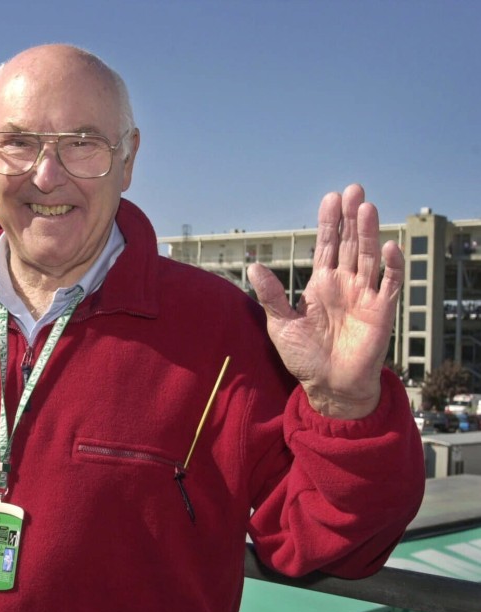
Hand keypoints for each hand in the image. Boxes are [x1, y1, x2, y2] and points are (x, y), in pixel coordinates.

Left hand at [247, 184, 403, 418]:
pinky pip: (389, 285)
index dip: (329, 223)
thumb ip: (271, 296)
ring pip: (369, 257)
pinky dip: (391, 267)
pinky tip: (389, 246)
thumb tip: (253, 266)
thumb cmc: (304, 357)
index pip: (327, 245)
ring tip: (366, 207)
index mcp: (321, 283)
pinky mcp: (381, 312)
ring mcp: (364, 296)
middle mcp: (344, 284)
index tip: (330, 198)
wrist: (328, 387)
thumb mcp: (281, 325)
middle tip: (353, 190)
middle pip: (350, 244)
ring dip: (368, 233)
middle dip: (351, 218)